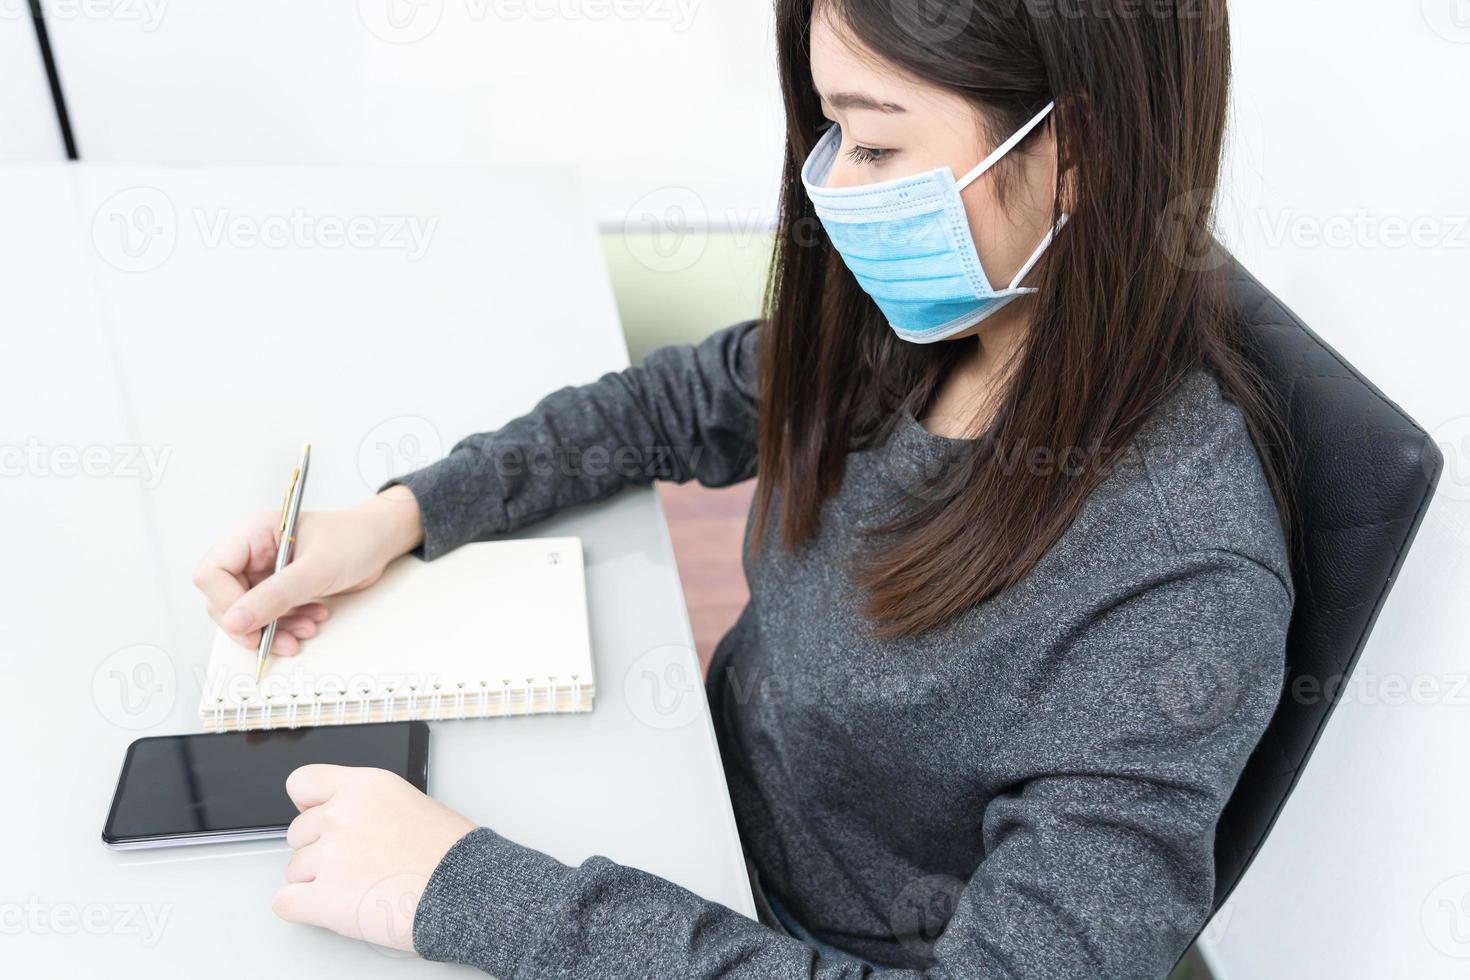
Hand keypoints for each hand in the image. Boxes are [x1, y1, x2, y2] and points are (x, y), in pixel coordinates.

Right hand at [192, 486, 424, 655]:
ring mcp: (265, 572)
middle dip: (252, 624)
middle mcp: (253, 553)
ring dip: (273, 629)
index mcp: (253, 534)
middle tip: (276, 640)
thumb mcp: (316, 569)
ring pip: (248, 613)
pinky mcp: (281, 588)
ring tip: (305, 631)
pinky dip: (286, 626)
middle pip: (225, 598)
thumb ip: (275, 596)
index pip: (213, 573)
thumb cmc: (354, 539)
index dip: (225, 603)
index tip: (249, 625)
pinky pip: (269, 616)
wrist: (381, 541)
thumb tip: (235, 622)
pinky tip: (311, 621)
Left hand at [273, 765, 475, 951]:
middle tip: (356, 861)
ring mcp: (330, 857)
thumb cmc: (449, 854)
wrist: (466, 892)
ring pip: (294, 868)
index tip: (319, 816)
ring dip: (316, 880)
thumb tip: (333, 817)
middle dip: (319, 848)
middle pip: (297, 832)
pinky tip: (329, 905)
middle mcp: (341, 816)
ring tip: (358, 885)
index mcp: (363, 787)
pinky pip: (285, 902)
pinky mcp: (324, 899)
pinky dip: (302, 907)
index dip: (308, 804)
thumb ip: (366, 804)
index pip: (302, 782)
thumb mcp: (409, 802)